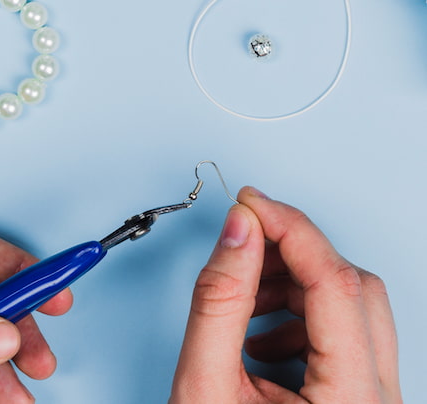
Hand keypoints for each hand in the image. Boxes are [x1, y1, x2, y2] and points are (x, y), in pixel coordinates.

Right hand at [170, 187, 400, 402]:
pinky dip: (300, 319)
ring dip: (296, 289)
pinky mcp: (361, 401)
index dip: (291, 230)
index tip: (251, 203)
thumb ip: (220, 300)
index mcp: (353, 403)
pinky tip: (257, 338)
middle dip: (294, 256)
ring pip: (355, 310)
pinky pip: (346, 337)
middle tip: (244, 242)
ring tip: (243, 307)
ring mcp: (375, 403)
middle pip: (356, 290)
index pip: (336, 284)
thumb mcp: (205, 385)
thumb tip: (239, 231)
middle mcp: (380, 403)